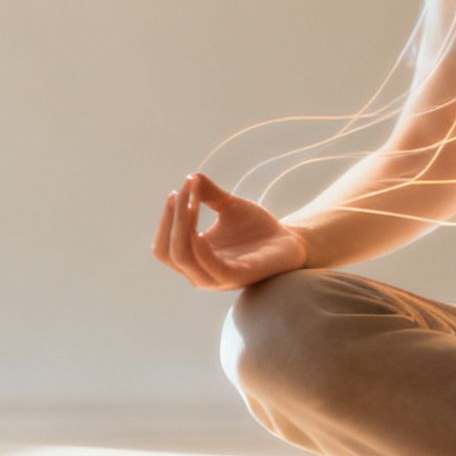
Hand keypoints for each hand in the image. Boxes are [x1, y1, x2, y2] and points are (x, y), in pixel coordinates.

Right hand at [152, 171, 307, 290]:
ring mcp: (217, 279)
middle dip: (172, 218)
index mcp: (194, 260)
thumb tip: (191, 176)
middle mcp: (200, 274)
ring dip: (182, 224)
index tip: (177, 190)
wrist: (291, 241)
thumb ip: (209, 195)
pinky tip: (201, 222)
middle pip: (168, 251)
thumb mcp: (229, 207)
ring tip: (193, 198)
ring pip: (183, 257)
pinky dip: (199, 244)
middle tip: (184, 190)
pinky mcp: (237, 277)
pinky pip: (208, 265)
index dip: (166, 219)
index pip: (164, 246)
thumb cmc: (257, 228)